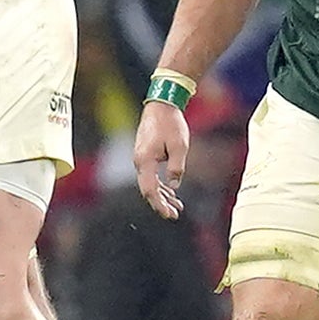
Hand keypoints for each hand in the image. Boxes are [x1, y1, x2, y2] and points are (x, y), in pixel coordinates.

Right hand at [132, 100, 192, 219]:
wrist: (161, 105)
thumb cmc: (171, 124)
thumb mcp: (179, 146)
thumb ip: (176, 167)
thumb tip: (174, 186)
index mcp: (145, 160)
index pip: (150, 190)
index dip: (159, 204)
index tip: (169, 215)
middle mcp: (139, 161)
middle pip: (148, 189)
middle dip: (161, 203)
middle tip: (175, 214)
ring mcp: (141, 158)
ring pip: (150, 183)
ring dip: (163, 195)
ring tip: (178, 206)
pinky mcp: (146, 154)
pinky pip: (151, 175)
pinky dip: (161, 184)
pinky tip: (171, 192)